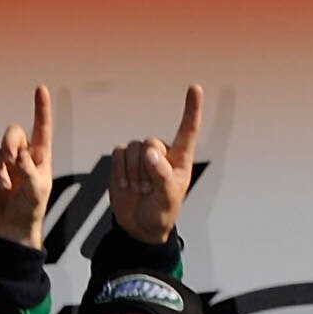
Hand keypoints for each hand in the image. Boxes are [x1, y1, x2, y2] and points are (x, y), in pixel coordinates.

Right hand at [0, 86, 53, 248]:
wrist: (13, 228)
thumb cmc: (32, 209)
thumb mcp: (37, 190)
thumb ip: (29, 170)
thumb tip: (20, 154)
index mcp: (40, 156)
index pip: (41, 127)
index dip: (40, 108)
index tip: (41, 89)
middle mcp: (22, 156)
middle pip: (12, 133)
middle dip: (8, 143)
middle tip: (9, 157)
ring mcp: (5, 164)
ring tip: (5, 186)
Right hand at [107, 86, 203, 246]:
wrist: (138, 225)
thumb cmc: (160, 213)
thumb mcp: (167, 198)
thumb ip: (161, 175)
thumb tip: (149, 152)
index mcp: (180, 159)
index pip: (188, 129)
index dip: (191, 108)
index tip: (195, 87)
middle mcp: (161, 153)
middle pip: (150, 142)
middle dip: (145, 168)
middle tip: (148, 189)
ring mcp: (141, 156)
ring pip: (132, 148)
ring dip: (132, 173)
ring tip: (139, 189)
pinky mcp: (123, 161)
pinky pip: (117, 154)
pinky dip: (119, 172)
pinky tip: (127, 185)